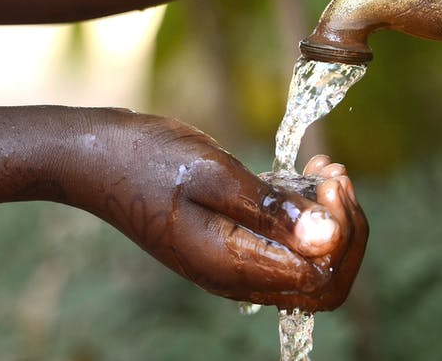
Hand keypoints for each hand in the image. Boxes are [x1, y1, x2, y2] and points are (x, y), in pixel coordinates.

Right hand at [83, 112, 366, 311]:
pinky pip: (284, 246)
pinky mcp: (230, 244)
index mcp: (232, 265)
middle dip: (345, 231)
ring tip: (324, 171)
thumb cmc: (148, 159)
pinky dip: (305, 216)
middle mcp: (237, 276)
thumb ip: (270, 210)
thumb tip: (327, 239)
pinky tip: (304, 177)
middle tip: (336, 177)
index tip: (330, 182)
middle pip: (323, 282)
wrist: (96, 159)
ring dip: (329, 220)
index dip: (342, 234)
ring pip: (307, 265)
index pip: (321, 279)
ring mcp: (234, 263)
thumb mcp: (213, 174)